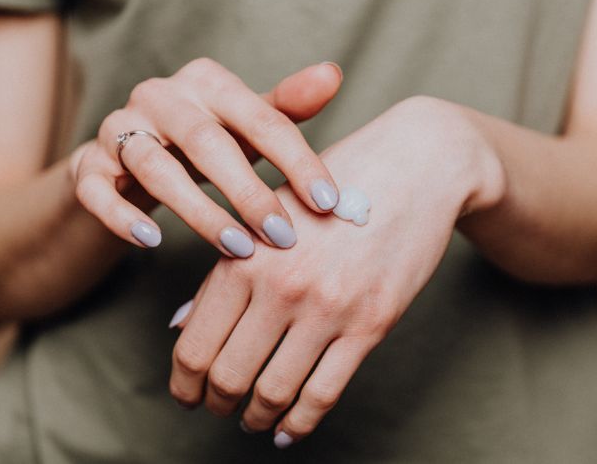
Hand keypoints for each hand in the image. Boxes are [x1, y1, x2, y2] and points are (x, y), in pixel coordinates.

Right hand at [70, 58, 343, 254]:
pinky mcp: (88, 166)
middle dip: (248, 192)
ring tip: (237, 248)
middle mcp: (159, 96)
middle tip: (283, 235)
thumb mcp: (244, 125)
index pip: (261, 118)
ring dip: (199, 212)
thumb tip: (332, 76)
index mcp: (206, 82)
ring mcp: (118, 129)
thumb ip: (284, 107)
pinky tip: (153, 242)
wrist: (126, 161)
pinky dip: (124, 217)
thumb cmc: (201, 144)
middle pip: (206, 141)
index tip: (328, 204)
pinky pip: (98, 191)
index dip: (298, 161)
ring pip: (154, 167)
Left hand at [168, 97, 506, 445]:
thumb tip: (180, 328)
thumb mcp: (267, 217)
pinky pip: (324, 394)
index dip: (184, 384)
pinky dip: (300, 424)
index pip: (195, 345)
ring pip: (274, 392)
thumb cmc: (333, 186)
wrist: (415, 167)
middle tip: (218, 409)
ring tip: (252, 420)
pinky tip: (288, 430)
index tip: (187, 395)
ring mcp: (327, 308)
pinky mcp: (371, 324)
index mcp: (244, 256)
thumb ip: (222, 273)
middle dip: (216, 404)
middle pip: (228, 376)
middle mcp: (280, 286)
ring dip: (255, 417)